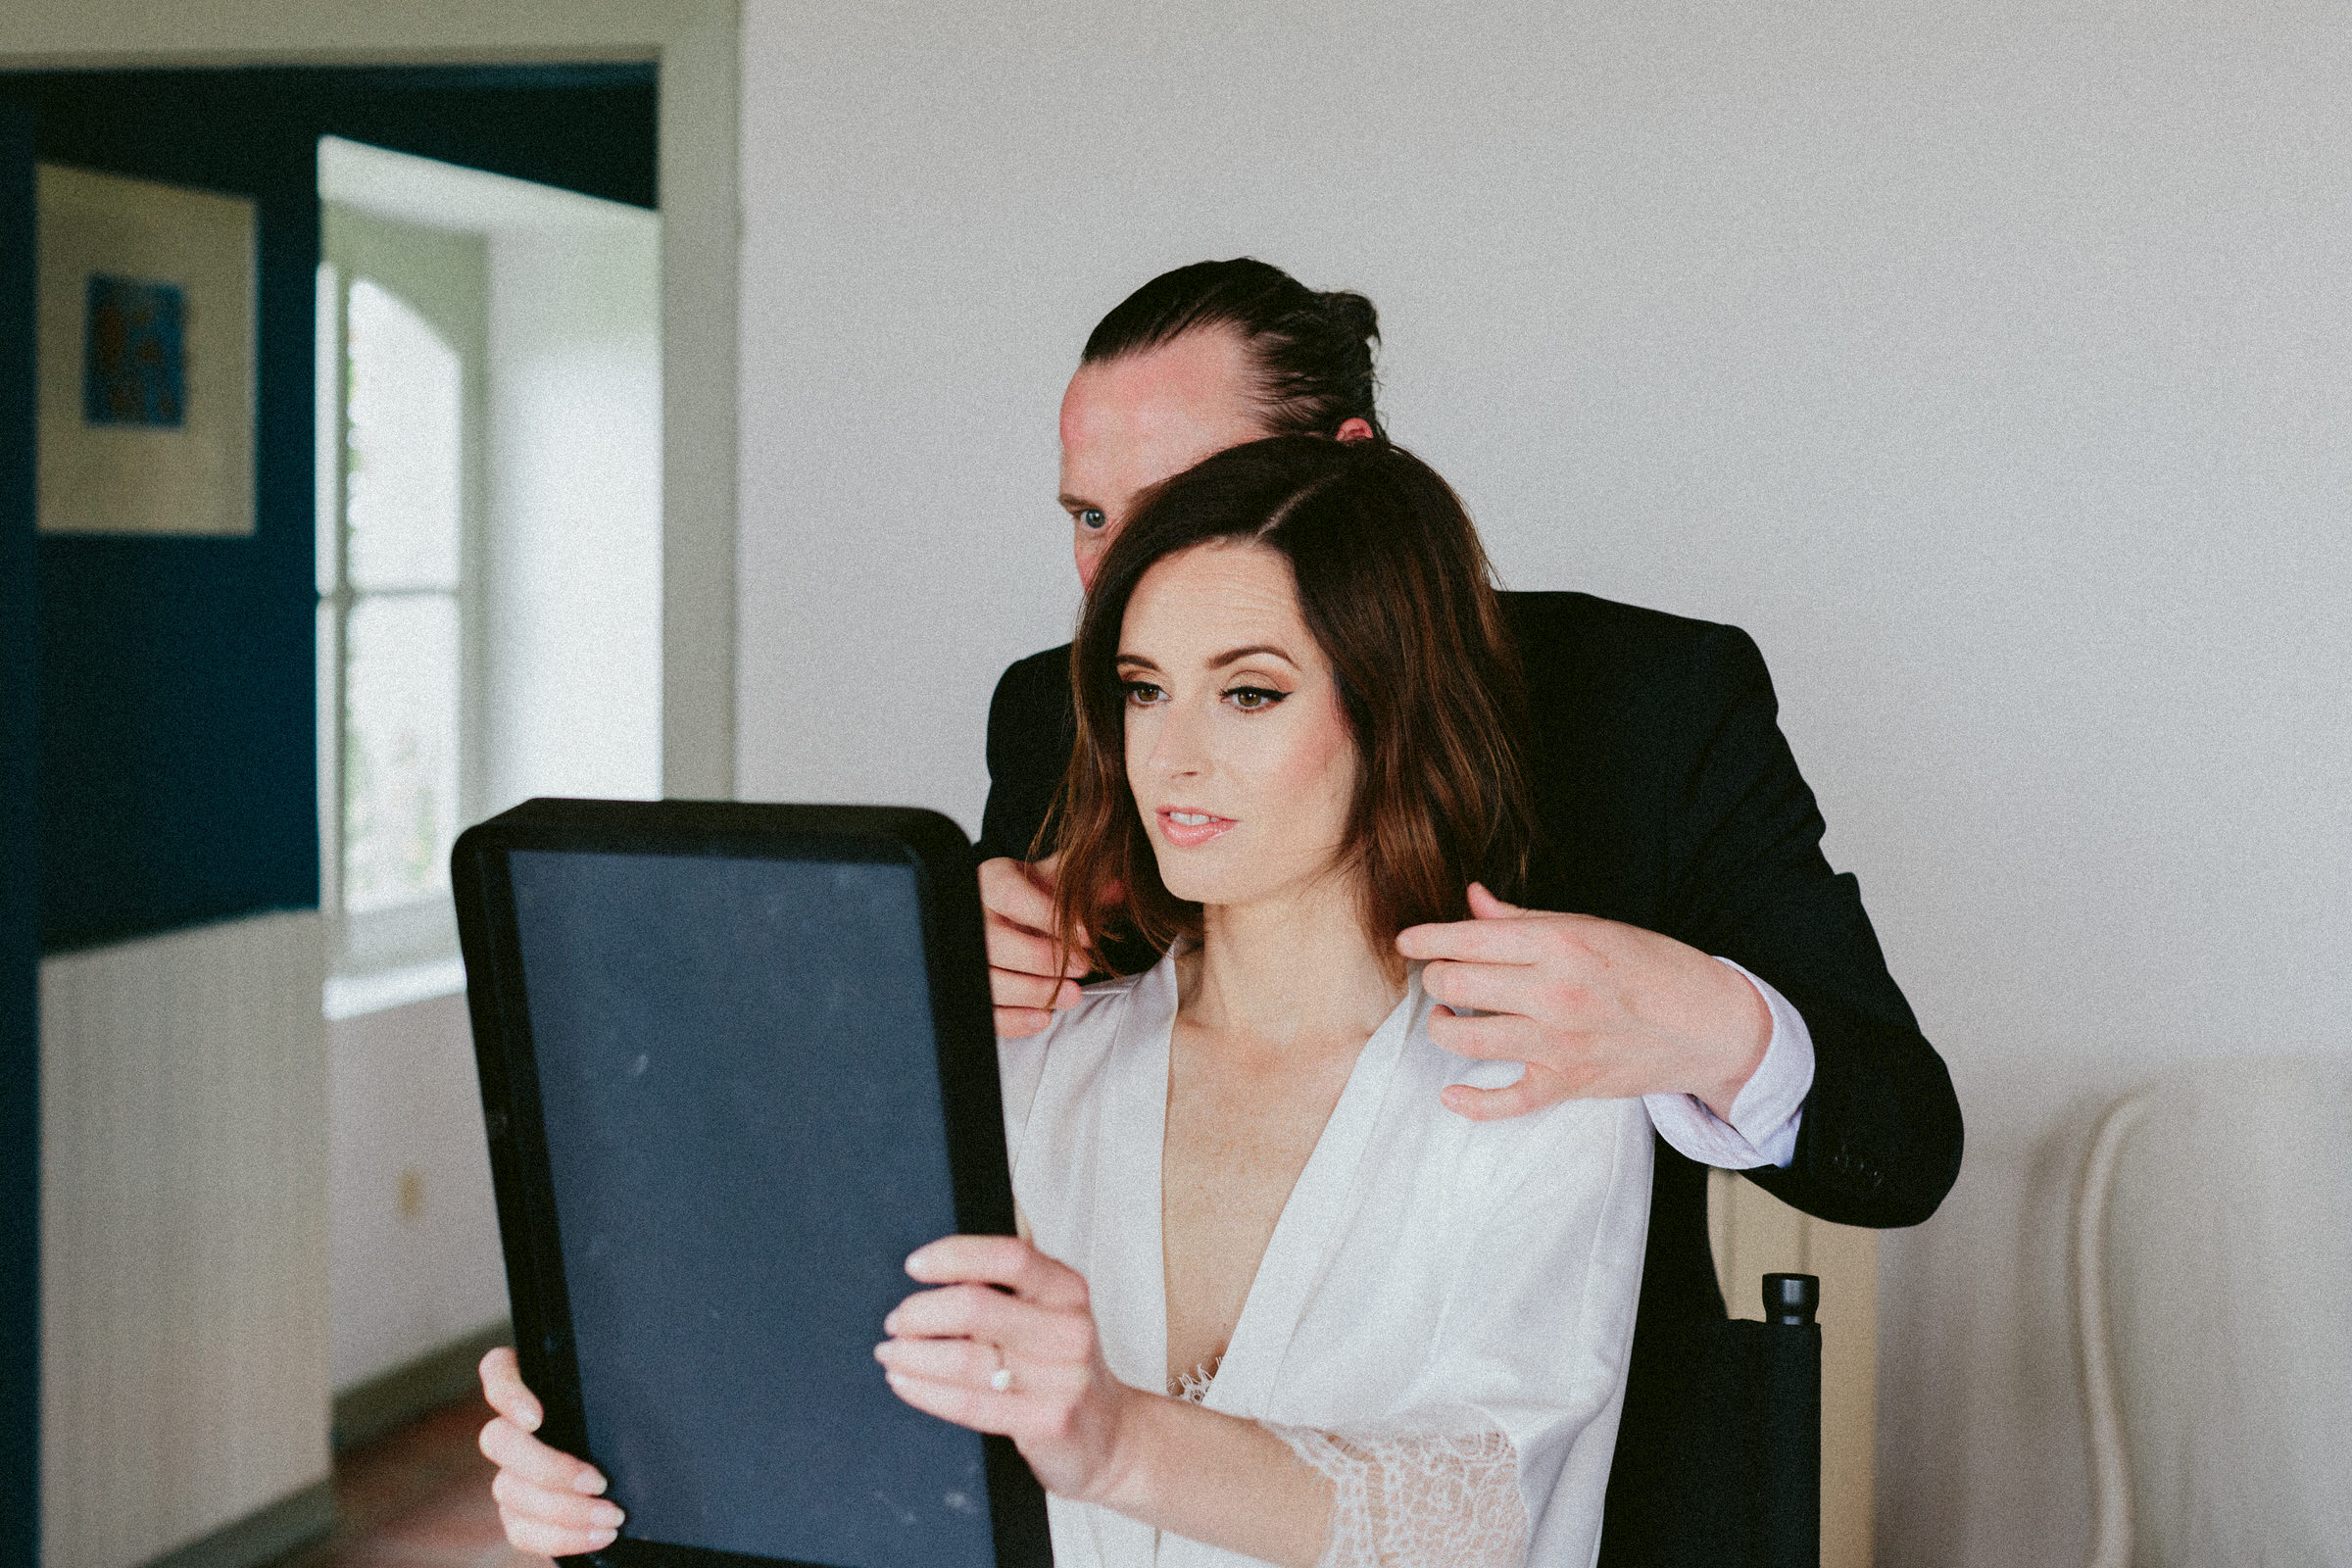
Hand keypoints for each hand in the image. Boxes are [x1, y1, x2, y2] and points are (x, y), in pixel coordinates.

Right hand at [476, 1346, 624, 1555]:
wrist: (640, 1474)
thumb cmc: (639, 1422)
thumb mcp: (631, 1401)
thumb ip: (620, 1394)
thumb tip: (642, 1395)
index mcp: (538, 1384)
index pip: (498, 1370)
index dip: (506, 1392)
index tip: (535, 1418)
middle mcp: (513, 1427)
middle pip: (498, 1440)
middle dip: (548, 1468)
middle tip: (599, 1482)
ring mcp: (510, 1472)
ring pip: (509, 1490)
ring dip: (563, 1510)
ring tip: (613, 1516)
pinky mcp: (518, 1512)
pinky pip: (521, 1530)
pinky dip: (561, 1537)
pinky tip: (599, 1535)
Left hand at [876, 1234, 1141, 1502]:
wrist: (1109, 1437)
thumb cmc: (1061, 1365)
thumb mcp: (1051, 1315)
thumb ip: (1007, 1289)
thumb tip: (937, 1267)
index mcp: (1068, 1290)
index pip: (1010, 1257)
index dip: (956, 1256)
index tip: (914, 1265)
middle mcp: (1070, 1329)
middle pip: (976, 1308)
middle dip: (920, 1313)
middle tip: (895, 1321)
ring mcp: (1062, 1379)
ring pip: (965, 1359)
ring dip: (913, 1354)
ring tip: (890, 1352)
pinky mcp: (1046, 1422)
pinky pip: (969, 1404)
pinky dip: (925, 1390)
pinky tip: (905, 1380)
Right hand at [981, 855, 1087, 1036]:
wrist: (1000, 909)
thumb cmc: (1030, 894)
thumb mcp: (1053, 880)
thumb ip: (1081, 886)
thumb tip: (1119, 890)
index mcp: (991, 882)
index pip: (1012, 897)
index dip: (1049, 916)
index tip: (1086, 934)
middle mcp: (972, 919)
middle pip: (996, 944)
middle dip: (1044, 960)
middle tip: (1084, 968)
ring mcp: (966, 957)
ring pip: (990, 981)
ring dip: (1034, 993)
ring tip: (1073, 995)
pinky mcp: (971, 990)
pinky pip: (986, 1012)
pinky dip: (1014, 1021)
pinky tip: (1044, 1018)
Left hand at [1398, 883, 1769, 1121]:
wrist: (1708, 1024)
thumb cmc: (1650, 966)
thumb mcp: (1591, 926)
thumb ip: (1523, 918)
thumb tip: (1472, 899)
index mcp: (1559, 943)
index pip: (1469, 938)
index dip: (1427, 938)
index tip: (1406, 941)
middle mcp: (1553, 992)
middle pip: (1456, 986)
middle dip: (1435, 980)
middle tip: (1441, 978)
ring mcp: (1557, 1043)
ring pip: (1464, 1040)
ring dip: (1443, 1028)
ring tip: (1451, 1019)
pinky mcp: (1566, 1085)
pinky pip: (1503, 1102)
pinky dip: (1469, 1104)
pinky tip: (1452, 1095)